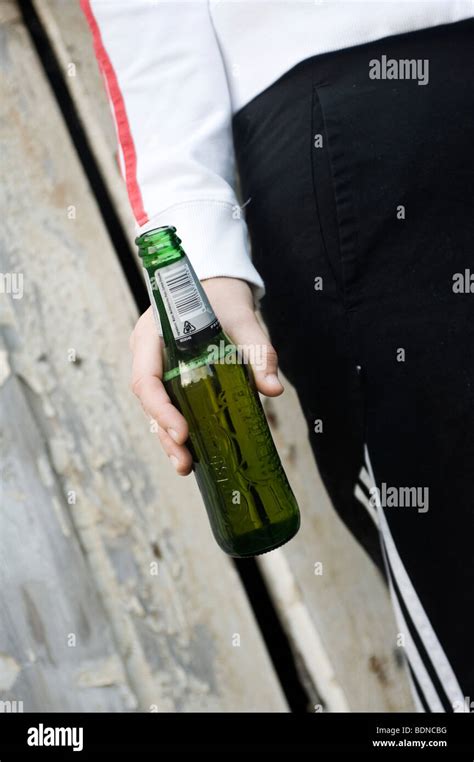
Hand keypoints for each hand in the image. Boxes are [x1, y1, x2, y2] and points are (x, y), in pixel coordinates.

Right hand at [130, 277, 282, 475]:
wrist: (217, 282)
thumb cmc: (224, 297)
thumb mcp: (243, 320)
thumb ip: (258, 352)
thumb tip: (272, 389)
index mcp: (153, 334)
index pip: (145, 379)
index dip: (160, 410)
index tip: (182, 431)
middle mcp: (147, 353)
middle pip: (148, 402)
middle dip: (165, 434)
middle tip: (185, 462)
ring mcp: (156, 366)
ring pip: (155, 408)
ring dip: (169, 438)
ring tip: (187, 466)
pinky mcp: (169, 375)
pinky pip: (169, 403)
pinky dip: (179, 427)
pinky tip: (193, 451)